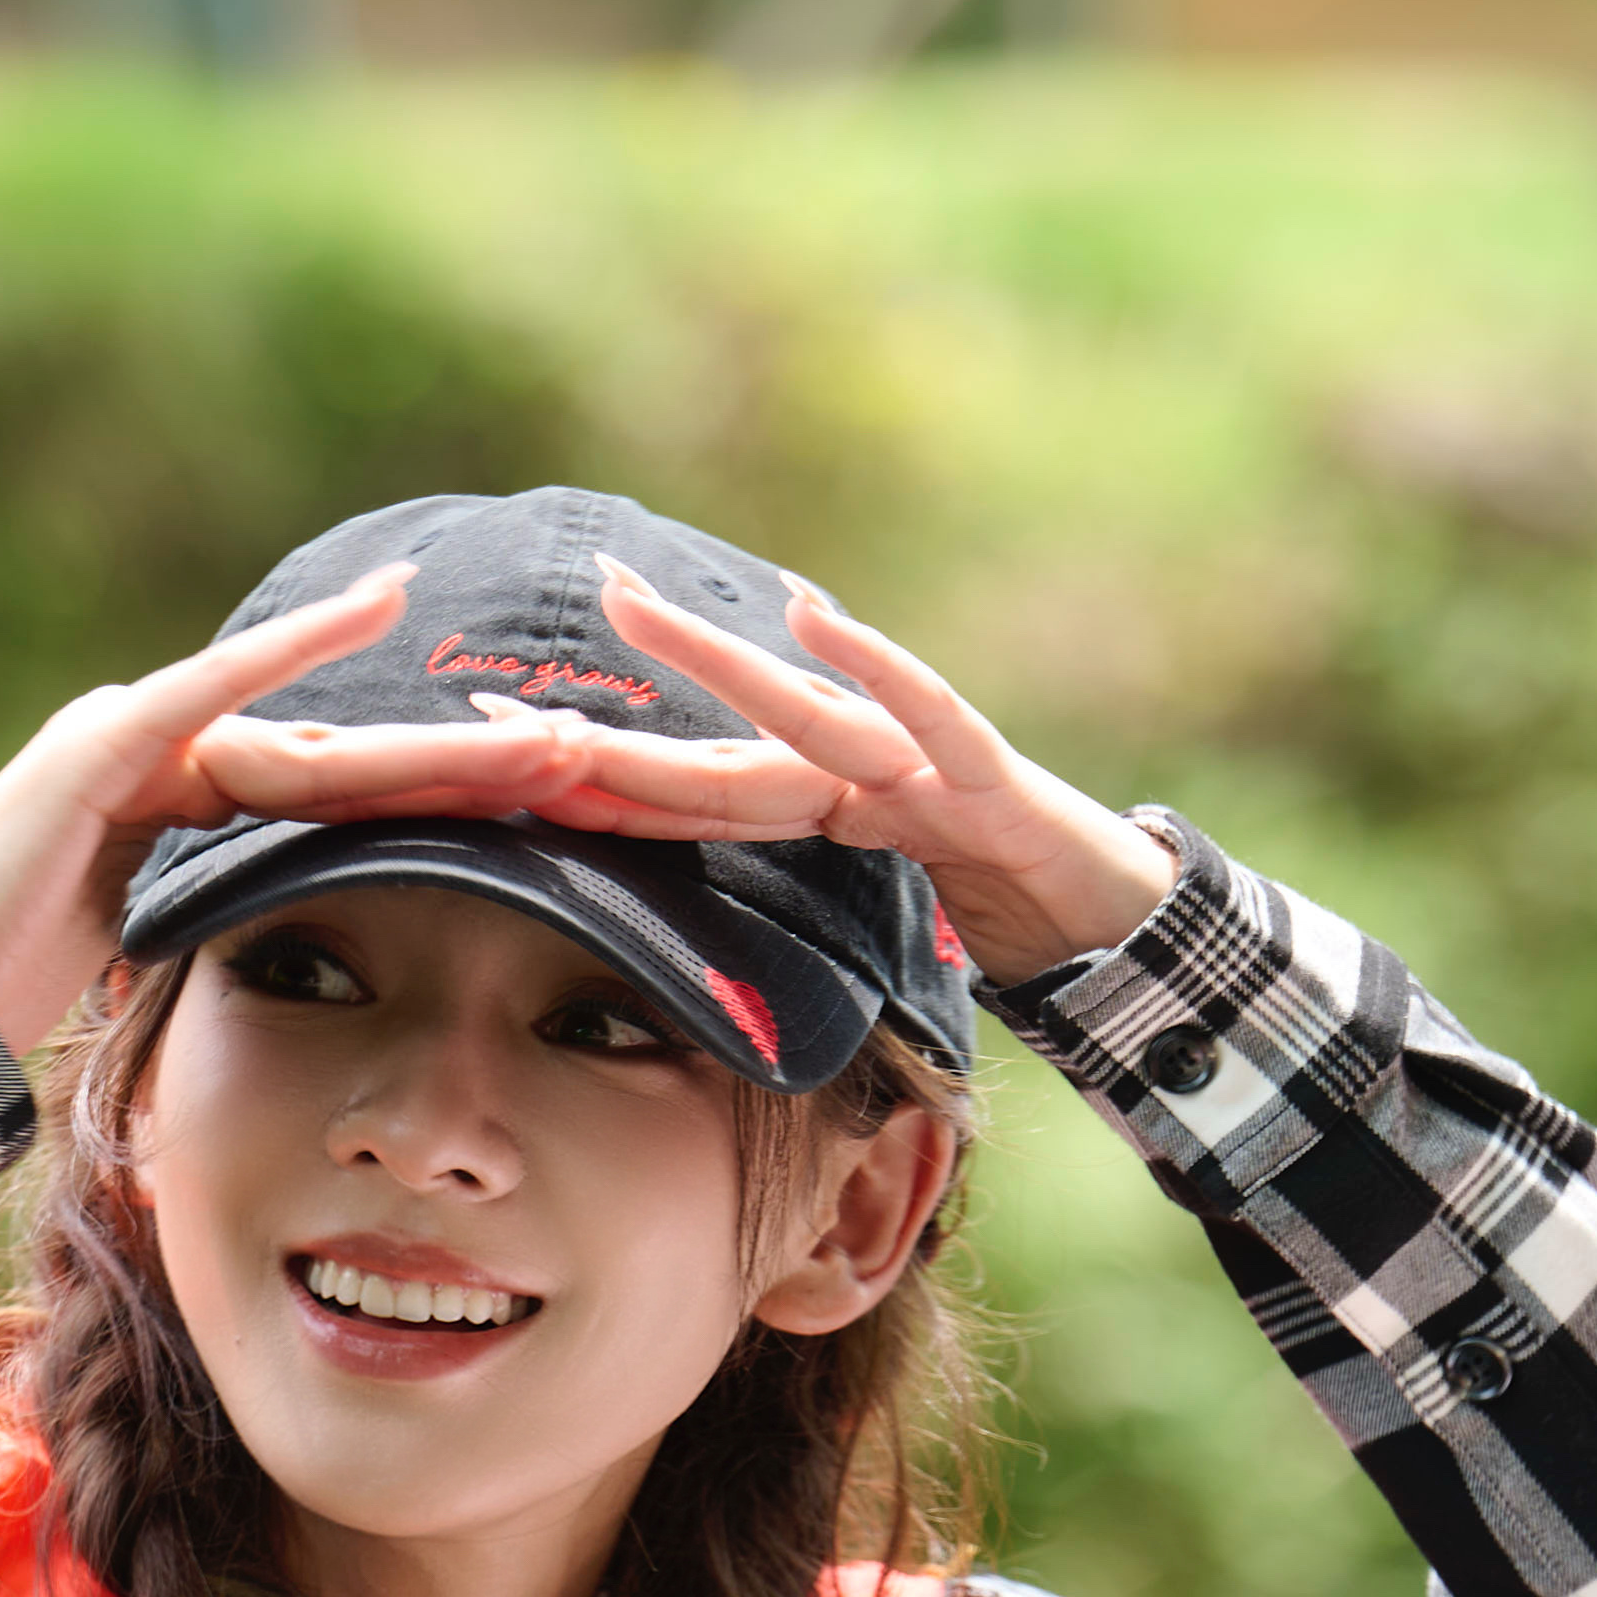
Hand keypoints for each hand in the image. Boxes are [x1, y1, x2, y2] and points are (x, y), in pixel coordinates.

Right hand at [0, 567, 611, 1062]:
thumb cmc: (10, 998)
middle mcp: (176, 756)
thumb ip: (216, 943)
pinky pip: (214, 691)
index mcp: (196, 817)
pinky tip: (377, 607)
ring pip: (313, 733)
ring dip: (426, 732)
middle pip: (353, 761)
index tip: (548, 808)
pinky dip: (292, 650)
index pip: (346, 808)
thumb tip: (289, 984)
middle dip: (470, 764)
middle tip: (587, 753)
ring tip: (533, 729)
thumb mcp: (153, 972)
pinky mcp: (100, 745)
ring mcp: (135, 736)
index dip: (447, 804)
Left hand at [495, 563, 1175, 993]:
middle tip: (500, 672)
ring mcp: (917, 767)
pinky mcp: (987, 775)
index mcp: (812, 816)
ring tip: (631, 611)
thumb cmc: (986, 920)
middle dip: (612, 715)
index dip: (587, 787)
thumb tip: (682, 984)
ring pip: (797, 713)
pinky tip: (811, 616)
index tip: (485, 758)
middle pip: (712, 748)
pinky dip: (874, 666)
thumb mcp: (862, 939)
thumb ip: (784, 934)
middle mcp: (851, 775)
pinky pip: (925, 713)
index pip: (681, 805)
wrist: (1111, 920)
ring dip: (711, 664)